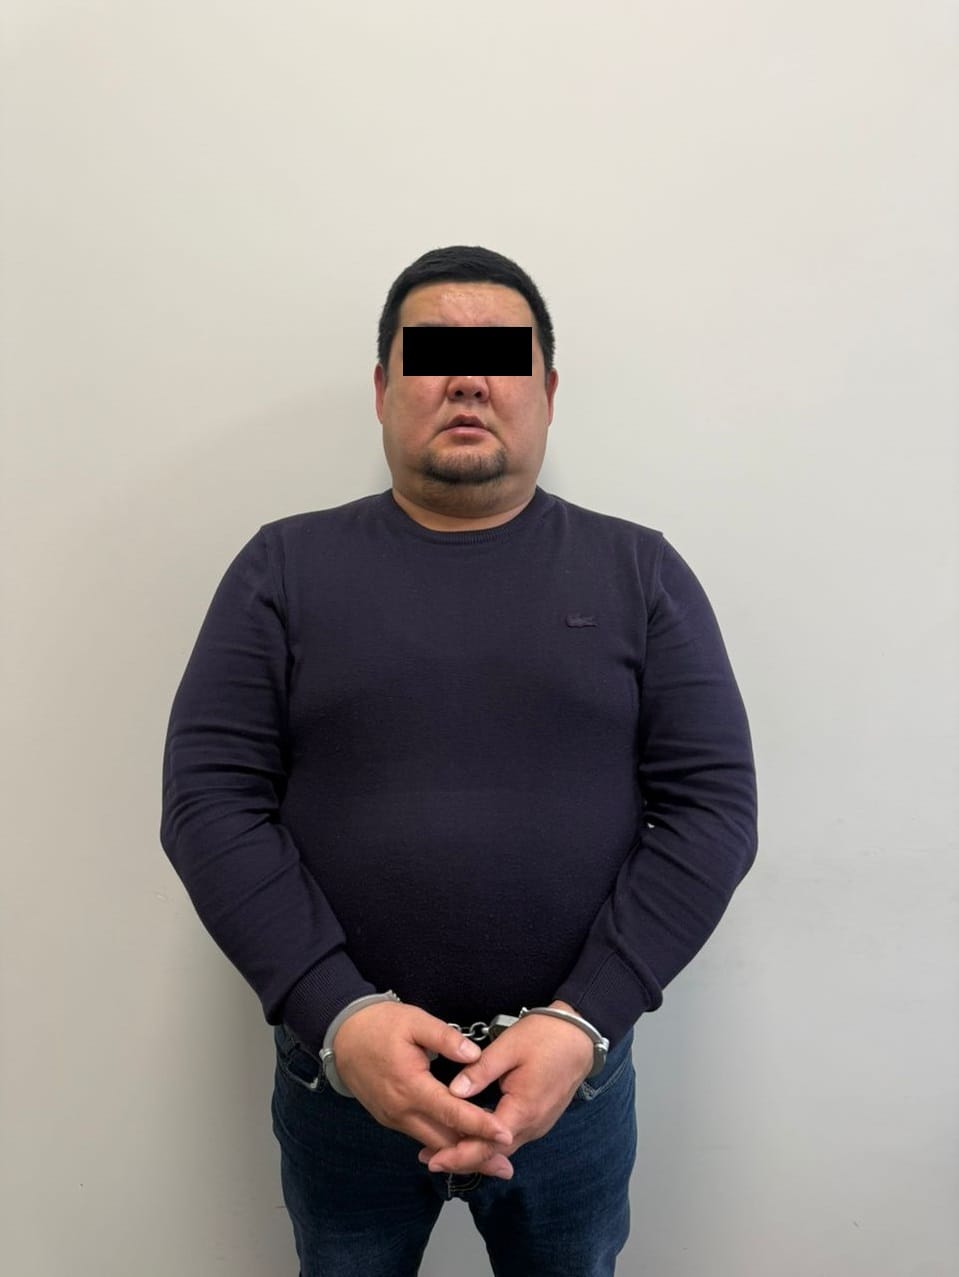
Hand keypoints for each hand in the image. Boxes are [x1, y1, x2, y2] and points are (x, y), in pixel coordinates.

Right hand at [332, 1001, 515, 1176]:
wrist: (343, 1036)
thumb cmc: (380, 1025)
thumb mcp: (415, 1021)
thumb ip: (445, 1038)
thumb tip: (474, 1055)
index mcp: (411, 1086)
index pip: (452, 1112)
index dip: (481, 1125)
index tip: (505, 1134)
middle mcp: (402, 1110)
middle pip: (444, 1141)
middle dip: (476, 1155)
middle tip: (506, 1167)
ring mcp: (394, 1118)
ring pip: (433, 1144)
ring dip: (461, 1154)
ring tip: (491, 1163)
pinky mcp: (390, 1119)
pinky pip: (421, 1136)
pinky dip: (443, 1144)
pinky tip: (461, 1146)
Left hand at [415, 1002, 594, 1179]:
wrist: (579, 1034)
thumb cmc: (545, 1036)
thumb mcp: (508, 1047)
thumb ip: (480, 1071)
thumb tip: (452, 1092)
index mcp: (523, 1110)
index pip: (486, 1144)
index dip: (459, 1155)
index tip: (433, 1160)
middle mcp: (533, 1125)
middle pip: (493, 1153)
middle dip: (462, 1159)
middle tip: (429, 1159)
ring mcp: (539, 1123)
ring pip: (502, 1148)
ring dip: (475, 1152)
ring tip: (444, 1151)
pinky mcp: (539, 1117)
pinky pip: (512, 1137)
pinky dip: (489, 1142)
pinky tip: (473, 1136)